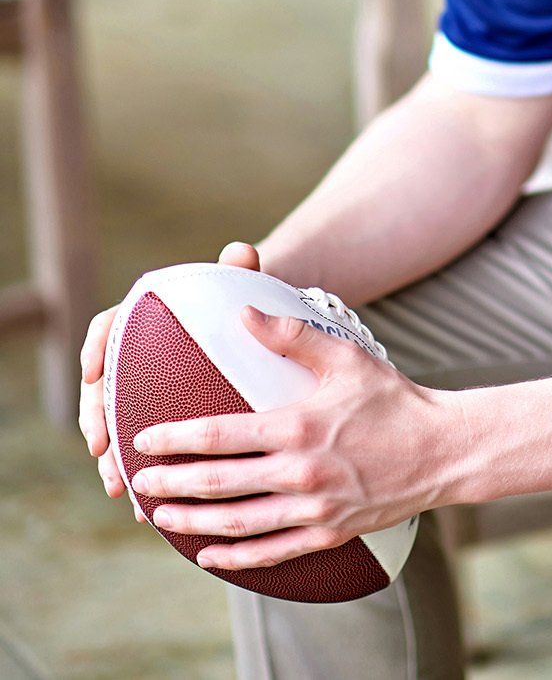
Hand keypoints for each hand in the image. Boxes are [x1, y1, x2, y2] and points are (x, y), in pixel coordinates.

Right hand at [79, 241, 261, 523]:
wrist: (255, 329)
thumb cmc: (246, 302)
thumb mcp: (243, 285)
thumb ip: (239, 268)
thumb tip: (242, 252)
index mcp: (146, 319)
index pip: (108, 327)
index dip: (95, 348)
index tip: (92, 373)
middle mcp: (136, 355)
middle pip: (102, 386)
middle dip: (97, 419)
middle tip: (100, 447)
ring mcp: (142, 389)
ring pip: (114, 423)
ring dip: (112, 456)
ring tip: (118, 486)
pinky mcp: (156, 418)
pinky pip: (138, 446)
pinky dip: (138, 472)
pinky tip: (145, 504)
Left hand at [125, 305, 446, 570]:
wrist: (443, 449)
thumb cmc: (393, 398)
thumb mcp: (346, 356)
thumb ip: (291, 335)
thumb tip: (242, 313)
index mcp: (299, 426)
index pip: (221, 435)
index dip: (177, 438)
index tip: (145, 437)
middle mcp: (302, 473)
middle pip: (220, 485)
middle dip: (172, 484)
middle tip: (138, 482)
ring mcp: (315, 508)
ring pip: (238, 524)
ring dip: (193, 523)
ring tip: (161, 517)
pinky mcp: (329, 532)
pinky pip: (272, 553)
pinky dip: (235, 558)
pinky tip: (208, 554)